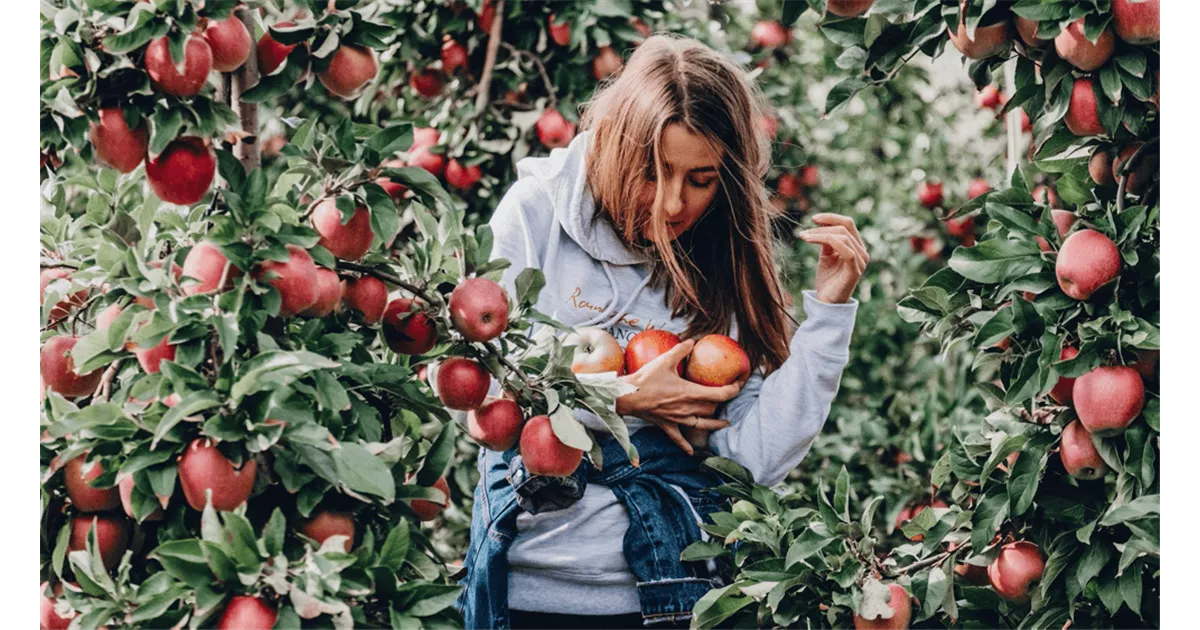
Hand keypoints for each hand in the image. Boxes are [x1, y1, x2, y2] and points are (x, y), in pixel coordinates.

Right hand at [615, 339, 740, 454]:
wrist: (626, 396)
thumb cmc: (645, 379)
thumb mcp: (664, 360)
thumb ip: (681, 350)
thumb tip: (693, 341)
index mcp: (690, 392)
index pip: (720, 394)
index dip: (734, 389)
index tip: (739, 383)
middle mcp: (687, 408)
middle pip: (713, 409)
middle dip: (723, 402)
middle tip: (728, 395)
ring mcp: (677, 419)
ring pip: (702, 425)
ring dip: (715, 424)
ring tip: (724, 423)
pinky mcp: (666, 425)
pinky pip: (679, 439)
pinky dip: (686, 446)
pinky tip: (691, 452)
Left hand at [798, 213, 868, 303]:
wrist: (827, 302)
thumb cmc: (827, 280)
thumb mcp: (825, 256)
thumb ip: (827, 241)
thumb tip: (823, 226)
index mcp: (856, 247)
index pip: (848, 224)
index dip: (831, 218)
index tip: (813, 218)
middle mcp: (862, 252)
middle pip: (845, 228)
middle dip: (821, 228)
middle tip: (803, 234)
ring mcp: (860, 261)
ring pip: (843, 237)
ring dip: (820, 235)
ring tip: (804, 238)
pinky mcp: (855, 271)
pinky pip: (848, 252)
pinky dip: (832, 242)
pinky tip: (815, 241)